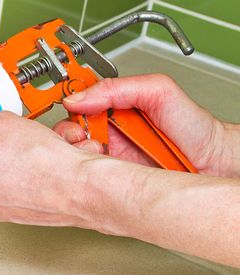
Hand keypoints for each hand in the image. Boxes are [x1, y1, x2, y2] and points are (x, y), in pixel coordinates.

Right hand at [54, 74, 239, 177]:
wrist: (212, 163)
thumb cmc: (193, 128)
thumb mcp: (158, 92)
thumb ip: (119, 87)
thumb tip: (80, 96)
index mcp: (112, 109)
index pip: (77, 105)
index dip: (69, 108)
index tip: (73, 111)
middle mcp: (107, 133)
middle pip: (68, 133)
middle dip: (69, 135)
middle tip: (84, 137)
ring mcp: (107, 159)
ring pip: (73, 157)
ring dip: (77, 155)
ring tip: (98, 152)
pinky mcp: (110, 181)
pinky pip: (87, 178)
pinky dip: (85, 176)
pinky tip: (97, 169)